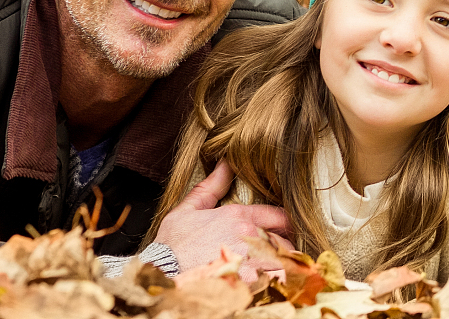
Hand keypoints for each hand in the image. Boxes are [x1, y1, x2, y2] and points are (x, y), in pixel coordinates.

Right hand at [153, 161, 291, 271]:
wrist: (161, 276)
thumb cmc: (171, 247)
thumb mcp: (186, 211)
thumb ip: (210, 188)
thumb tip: (225, 164)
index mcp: (239, 218)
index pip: (280, 215)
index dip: (285, 223)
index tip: (283, 229)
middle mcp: (251, 237)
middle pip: (286, 241)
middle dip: (285, 245)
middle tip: (278, 251)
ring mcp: (252, 262)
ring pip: (284, 262)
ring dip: (282, 264)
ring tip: (274, 268)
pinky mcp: (249, 284)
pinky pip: (276, 282)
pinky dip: (276, 281)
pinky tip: (268, 282)